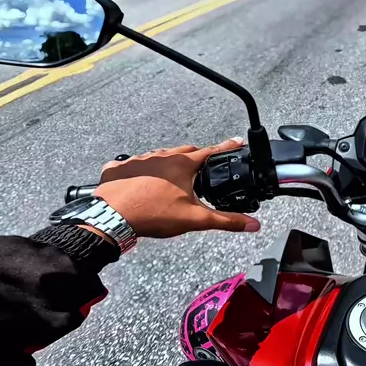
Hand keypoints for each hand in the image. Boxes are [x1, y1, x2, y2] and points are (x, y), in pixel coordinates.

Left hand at [92, 138, 259, 238]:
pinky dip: (141, 171)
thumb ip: (226, 221)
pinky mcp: (119, 168)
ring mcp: (138, 160)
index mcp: (182, 164)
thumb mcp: (195, 219)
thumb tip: (252, 224)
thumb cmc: (153, 215)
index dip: (226, 147)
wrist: (112, 219)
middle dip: (197, 157)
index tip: (236, 142)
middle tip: (203, 167)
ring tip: (173, 180)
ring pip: (160, 157)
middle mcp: (161, 156)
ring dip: (169, 164)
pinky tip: (142, 183)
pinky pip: (133, 165)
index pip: (211, 151)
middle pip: (185, 151)